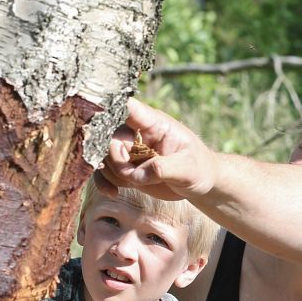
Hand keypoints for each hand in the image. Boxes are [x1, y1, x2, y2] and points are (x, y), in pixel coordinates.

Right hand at [100, 98, 216, 200]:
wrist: (202, 182)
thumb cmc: (199, 168)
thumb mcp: (188, 168)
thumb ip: (163, 168)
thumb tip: (137, 174)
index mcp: (154, 123)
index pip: (127, 107)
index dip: (108, 109)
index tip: (99, 122)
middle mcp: (138, 133)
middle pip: (108, 136)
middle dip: (115, 159)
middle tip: (131, 175)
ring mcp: (131, 150)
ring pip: (104, 156)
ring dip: (112, 174)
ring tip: (134, 183)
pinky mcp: (127, 167)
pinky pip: (105, 172)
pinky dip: (105, 183)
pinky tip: (113, 193)